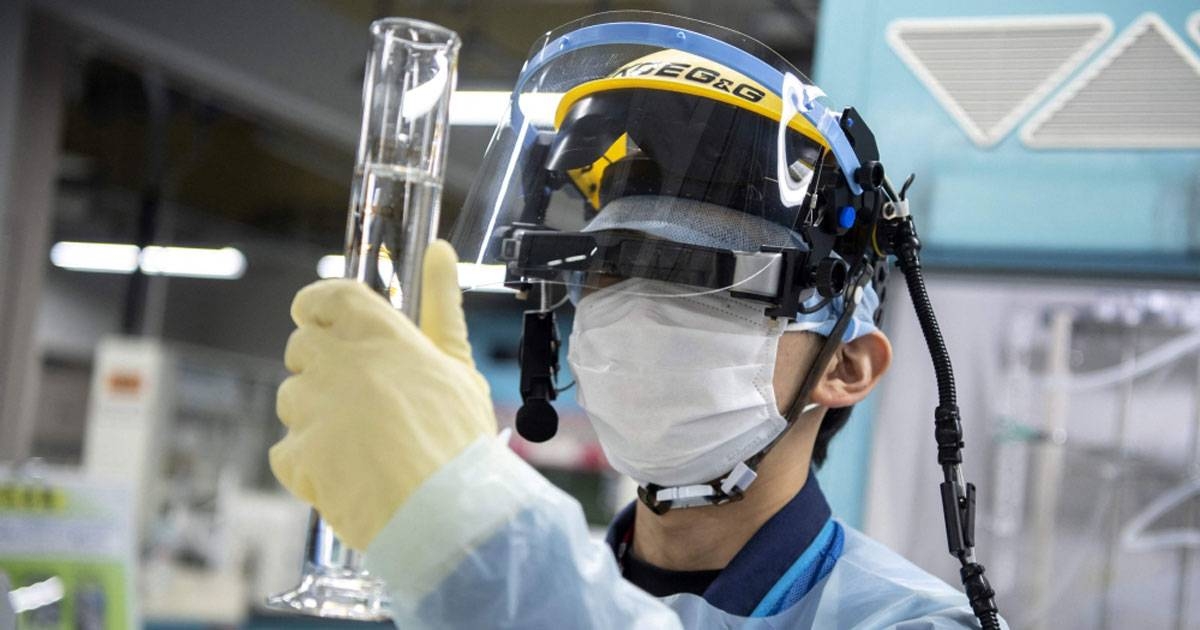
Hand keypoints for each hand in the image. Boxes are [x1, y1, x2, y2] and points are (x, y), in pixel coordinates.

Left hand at [269, 240, 495, 549]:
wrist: (446, 513)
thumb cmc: (458, 442)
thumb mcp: (458, 365)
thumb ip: (441, 305)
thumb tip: (440, 250)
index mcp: (378, 333)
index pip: (325, 297)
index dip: (319, 308)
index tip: (327, 323)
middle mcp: (337, 361)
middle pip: (302, 347)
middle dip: (323, 370)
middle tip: (363, 401)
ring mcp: (311, 407)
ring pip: (291, 399)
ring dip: (315, 418)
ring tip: (362, 445)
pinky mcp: (296, 453)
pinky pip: (286, 450)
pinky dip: (308, 465)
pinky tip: (346, 475)